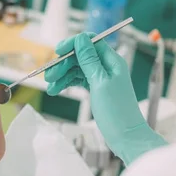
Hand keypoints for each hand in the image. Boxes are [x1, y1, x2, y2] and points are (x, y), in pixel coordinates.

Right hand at [45, 33, 165, 163]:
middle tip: (49, 76)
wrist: (126, 137)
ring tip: (50, 87)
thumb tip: (81, 38)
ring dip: (62, 75)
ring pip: (77, 69)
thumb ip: (89, 60)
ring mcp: (101, 78)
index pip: (90, 42)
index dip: (73, 44)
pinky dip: (67, 83)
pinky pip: (79, 80)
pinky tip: (56, 90)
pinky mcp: (96, 88)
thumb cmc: (117, 112)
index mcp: (112, 61)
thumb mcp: (100, 82)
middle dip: (63, 64)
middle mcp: (107, 67)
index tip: (57, 51)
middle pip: (81, 56)